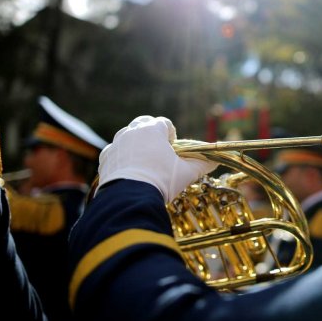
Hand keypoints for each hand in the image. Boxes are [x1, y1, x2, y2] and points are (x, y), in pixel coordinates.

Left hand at [97, 116, 217, 201]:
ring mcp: (116, 143)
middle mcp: (132, 131)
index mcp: (152, 130)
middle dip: (151, 133)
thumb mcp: (186, 173)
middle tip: (159, 152)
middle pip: (143, 123)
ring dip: (136, 144)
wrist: (129, 198)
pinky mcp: (105, 158)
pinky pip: (114, 152)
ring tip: (144, 162)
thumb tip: (216, 162)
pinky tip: (129, 172)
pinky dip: (121, 157)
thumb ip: (202, 164)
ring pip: (127, 136)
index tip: (173, 149)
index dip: (171, 135)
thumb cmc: (161, 181)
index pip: (164, 123)